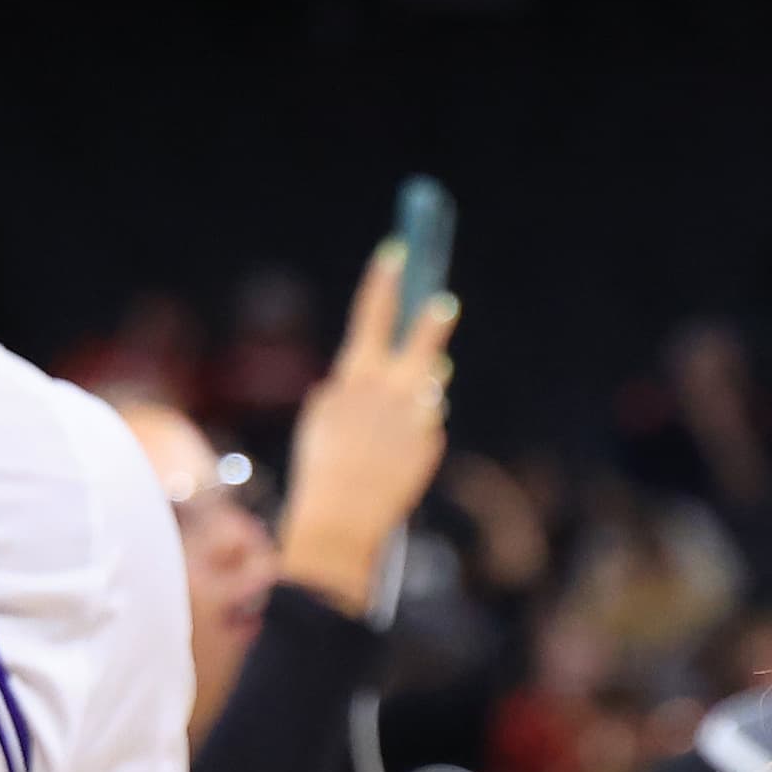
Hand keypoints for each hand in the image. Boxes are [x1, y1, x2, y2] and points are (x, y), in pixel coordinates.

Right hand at [276, 240, 456, 612]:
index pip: (369, 317)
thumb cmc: (324, 467)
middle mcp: (385, 392)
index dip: (383, 284)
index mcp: (352, 377)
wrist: (339, 516)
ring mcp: (412, 417)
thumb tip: (386, 376)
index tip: (395, 256)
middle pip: (418, 344)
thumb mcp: (327, 420)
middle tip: (446, 302)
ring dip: (425, 377)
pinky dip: (416, 428)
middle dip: (431, 322)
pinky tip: (399, 447)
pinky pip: (427, 423)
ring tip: (401, 399)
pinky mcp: (429, 441)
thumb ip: (351, 392)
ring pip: (430, 383)